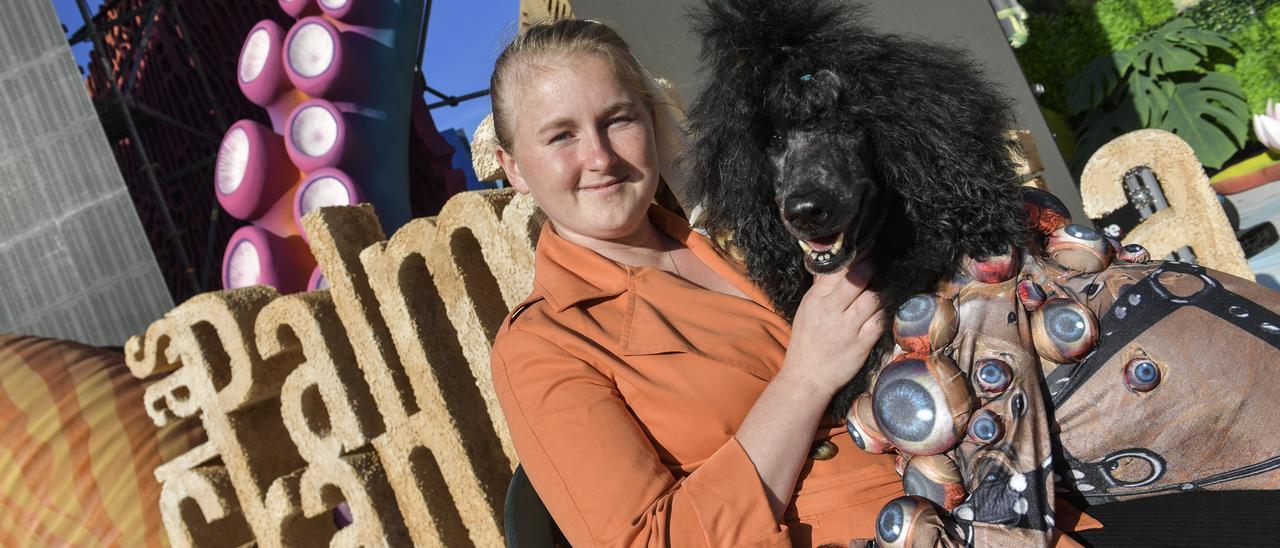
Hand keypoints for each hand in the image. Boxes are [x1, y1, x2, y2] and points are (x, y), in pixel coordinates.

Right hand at [778, 259, 884, 395]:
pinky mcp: (861, 344)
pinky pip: (880, 322)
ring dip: (880, 291)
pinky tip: (885, 309)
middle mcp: (831, 311)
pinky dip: (885, 313)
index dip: (855, 256)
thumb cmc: (807, 341)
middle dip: (871, 267)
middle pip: (857, 280)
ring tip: (883, 287)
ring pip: (872, 299)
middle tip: (878, 263)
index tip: (866, 248)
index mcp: (816, 300)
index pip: (837, 270)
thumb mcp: (807, 310)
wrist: (807, 377)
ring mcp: (847, 328)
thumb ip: (821, 287)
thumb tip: (832, 264)